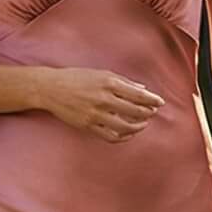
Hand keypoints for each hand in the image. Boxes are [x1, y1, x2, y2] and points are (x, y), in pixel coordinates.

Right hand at [41, 68, 160, 141]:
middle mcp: (103, 99)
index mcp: (108, 83)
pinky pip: (110, 136)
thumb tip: (142, 88)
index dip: (152, 99)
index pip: (138, 94)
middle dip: (148, 113)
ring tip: (143, 124)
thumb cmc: (76, 78)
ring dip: (138, 127)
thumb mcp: (101, 74)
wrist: (51, 88)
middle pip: (135, 111)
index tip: (160, 102)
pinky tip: (127, 133)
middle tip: (152, 112)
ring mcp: (95, 114)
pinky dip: (123, 137)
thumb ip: (123, 81)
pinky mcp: (88, 125)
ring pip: (125, 126)